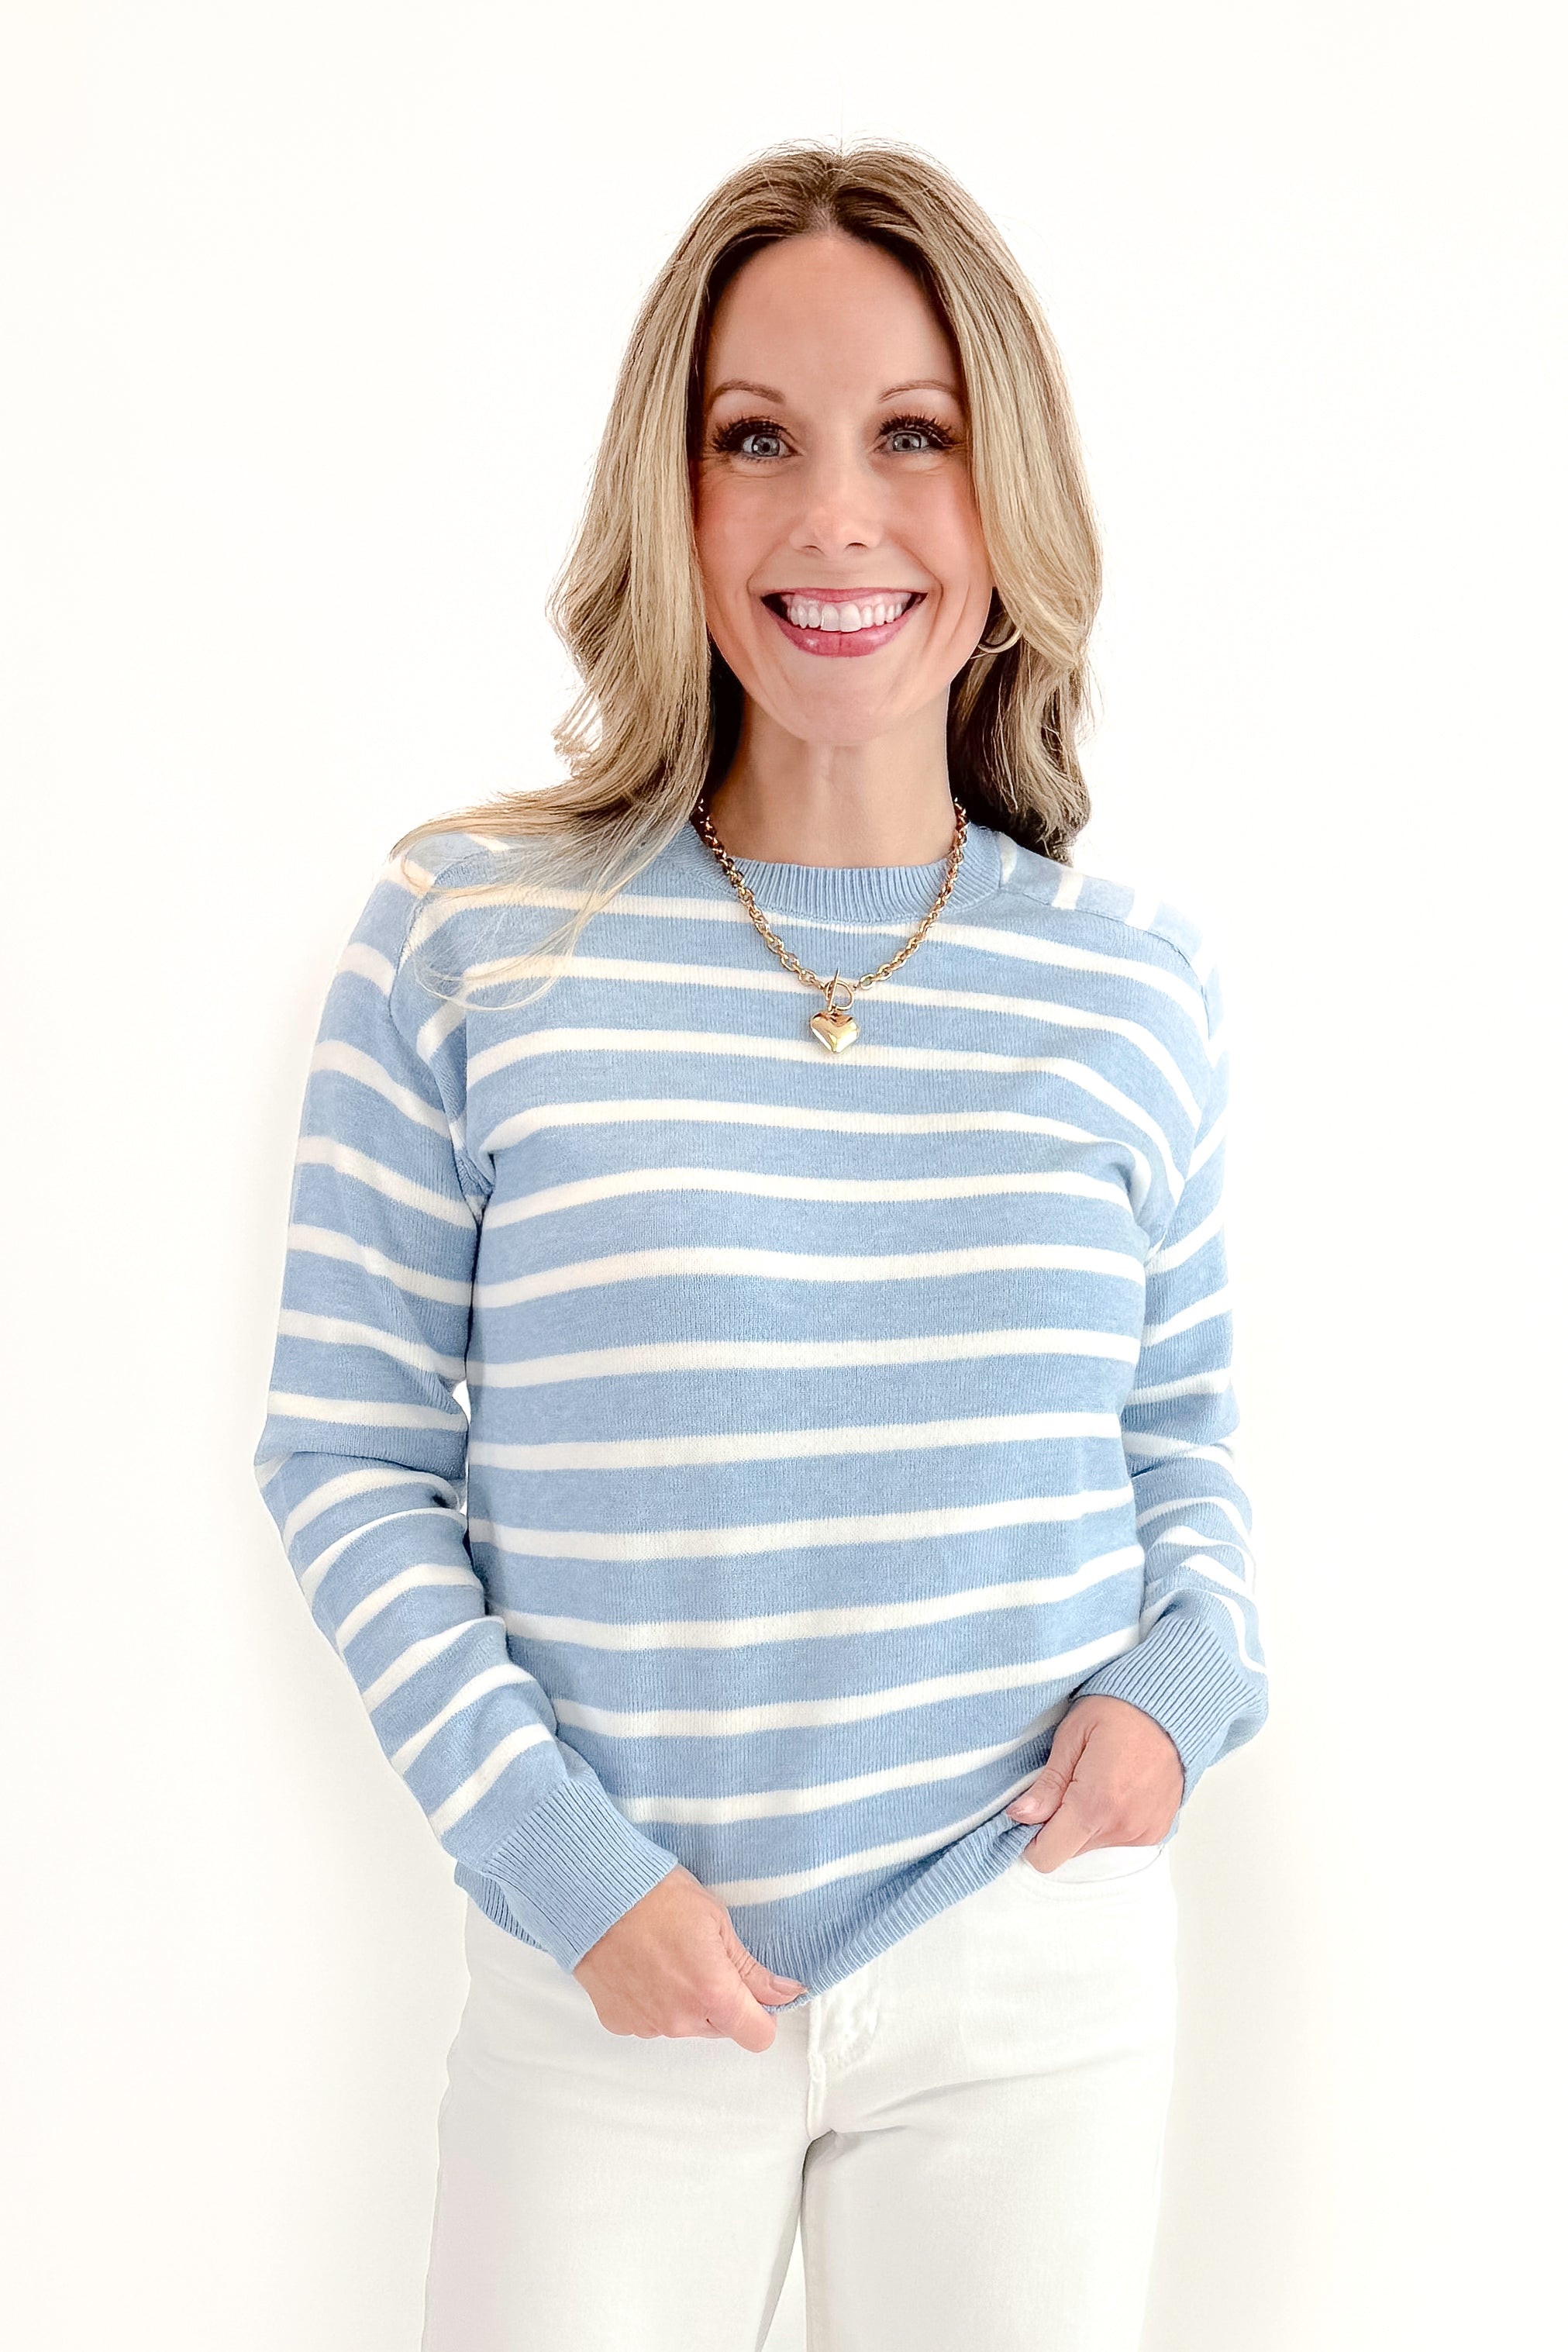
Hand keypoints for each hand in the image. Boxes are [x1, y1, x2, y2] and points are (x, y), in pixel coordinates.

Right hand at [573, 1864, 805, 2049]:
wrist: (597, 1893)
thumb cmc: (657, 1896)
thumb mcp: (717, 1921)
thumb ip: (752, 1969)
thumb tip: (787, 1992)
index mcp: (713, 1994)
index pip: (758, 2035)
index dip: (762, 2014)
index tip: (755, 1992)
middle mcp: (680, 2020)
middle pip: (720, 2028)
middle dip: (720, 2001)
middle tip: (702, 1957)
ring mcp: (647, 2026)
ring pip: (684, 2025)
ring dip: (684, 2001)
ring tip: (667, 1956)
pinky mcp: (620, 2022)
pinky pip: (651, 2021)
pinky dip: (653, 2001)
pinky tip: (643, 1966)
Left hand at [1006, 1695, 1182, 1871]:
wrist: (1171, 1708)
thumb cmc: (1120, 1712)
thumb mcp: (1072, 1736)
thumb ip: (1047, 1784)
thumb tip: (1020, 1815)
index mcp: (1096, 1804)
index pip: (1048, 1855)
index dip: (1031, 1839)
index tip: (1033, 1812)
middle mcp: (1123, 1827)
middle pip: (1069, 1850)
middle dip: (1059, 1824)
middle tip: (1067, 1783)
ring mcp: (1143, 1832)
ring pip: (1093, 1845)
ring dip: (1085, 1822)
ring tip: (1096, 1780)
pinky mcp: (1157, 1830)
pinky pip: (1118, 1839)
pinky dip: (1109, 1820)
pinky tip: (1115, 1787)